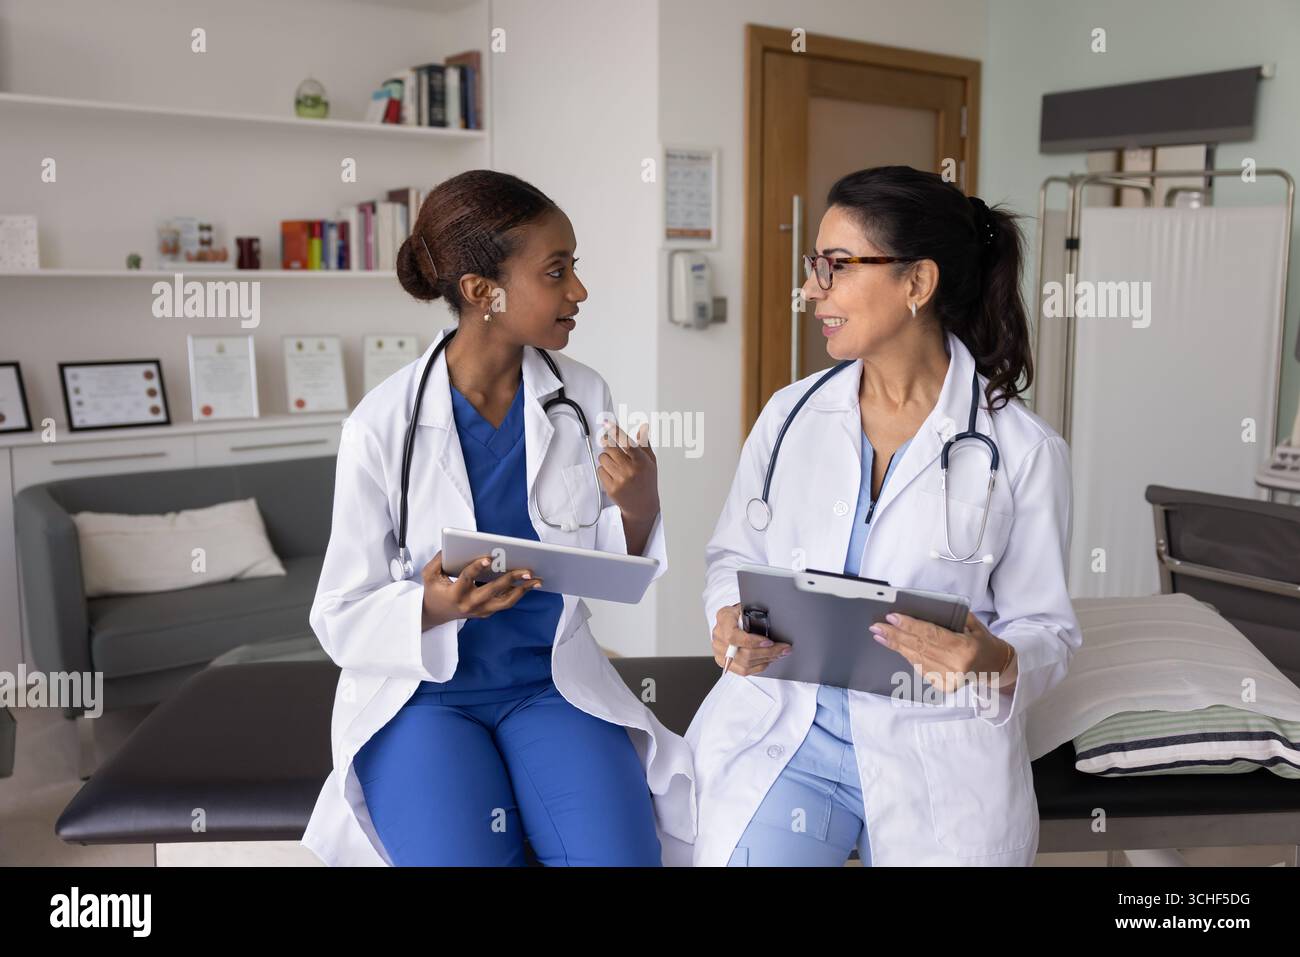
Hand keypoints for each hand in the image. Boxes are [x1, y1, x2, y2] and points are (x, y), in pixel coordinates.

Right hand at [419, 550, 542, 630]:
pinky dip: (518, 593)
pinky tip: (529, 583)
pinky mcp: (487, 612)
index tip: (489, 558)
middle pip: (493, 591)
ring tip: (536, 580)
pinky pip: (505, 603)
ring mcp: (480, 610)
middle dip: (511, 579)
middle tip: (526, 570)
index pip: (468, 578)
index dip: (477, 568)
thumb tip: (451, 547)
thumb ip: (438, 560)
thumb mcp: (429, 574)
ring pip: (505, 602)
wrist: (435, 614)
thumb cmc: (434, 591)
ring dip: (522, 590)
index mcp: (455, 594)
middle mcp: (469, 604)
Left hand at [597, 421, 659, 525]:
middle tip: (613, 448)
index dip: (616, 431)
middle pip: (610, 448)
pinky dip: (604, 471)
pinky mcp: (611, 488)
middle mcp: (630, 470)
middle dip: (609, 446)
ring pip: (603, 458)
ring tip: (616, 465)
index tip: (608, 424)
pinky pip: (600, 471)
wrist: (642, 506)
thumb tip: (642, 428)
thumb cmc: (647, 482)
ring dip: (606, 459)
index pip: (626, 442)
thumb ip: (644, 444)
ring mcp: (620, 480)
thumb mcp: (650, 462)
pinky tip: (614, 475)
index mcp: (641, 462)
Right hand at [710, 602, 790, 675]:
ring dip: (766, 660)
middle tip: (784, 649)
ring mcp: (719, 651)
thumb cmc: (740, 612)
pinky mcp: (723, 662)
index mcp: (723, 618)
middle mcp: (718, 636)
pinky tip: (768, 659)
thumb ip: (754, 614)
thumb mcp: (747, 607)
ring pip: (745, 664)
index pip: (734, 636)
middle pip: (743, 653)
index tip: (769, 641)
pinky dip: (759, 666)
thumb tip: (772, 623)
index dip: (753, 642)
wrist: (731, 619)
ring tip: (779, 654)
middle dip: (768, 652)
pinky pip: (743, 671)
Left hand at [868, 611, 1015, 693]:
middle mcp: (956, 667)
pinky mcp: (943, 686)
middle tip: (876, 627)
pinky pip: (920, 668)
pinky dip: (908, 656)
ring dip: (896, 646)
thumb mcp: (971, 623)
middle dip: (895, 636)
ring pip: (916, 659)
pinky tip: (897, 646)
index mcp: (965, 649)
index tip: (891, 618)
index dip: (909, 626)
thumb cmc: (981, 640)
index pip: (931, 635)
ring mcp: (949, 680)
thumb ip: (947, 618)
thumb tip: (915, 611)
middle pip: (919, 648)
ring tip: (880, 635)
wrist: (995, 666)